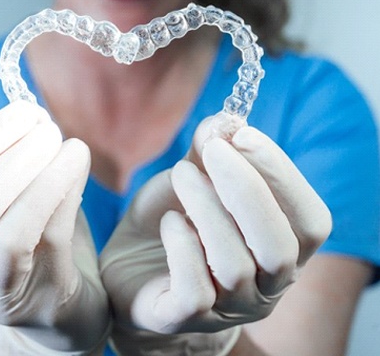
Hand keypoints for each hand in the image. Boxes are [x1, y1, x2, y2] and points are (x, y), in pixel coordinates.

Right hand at [0, 101, 108, 354]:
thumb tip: (35, 121)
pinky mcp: (36, 302)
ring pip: (9, 234)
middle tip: (47, 126)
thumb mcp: (10, 209)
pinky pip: (50, 243)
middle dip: (10, 160)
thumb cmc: (34, 248)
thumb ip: (13, 172)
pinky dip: (65, 198)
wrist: (57, 311)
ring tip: (71, 145)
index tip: (23, 111)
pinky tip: (79, 168)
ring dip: (42, 180)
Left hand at [100, 112, 331, 354]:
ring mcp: (228, 309)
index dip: (282, 175)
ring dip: (206, 208)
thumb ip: (210, 151)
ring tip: (181, 175)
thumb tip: (225, 120)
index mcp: (281, 250)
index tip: (243, 134)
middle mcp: (265, 287)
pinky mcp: (185, 319)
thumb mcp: (193, 178)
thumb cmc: (173, 220)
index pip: (310, 221)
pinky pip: (196, 291)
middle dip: (247, 189)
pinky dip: (183, 247)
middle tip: (212, 150)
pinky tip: (170, 223)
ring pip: (235, 266)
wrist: (129, 265)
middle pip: (280, 248)